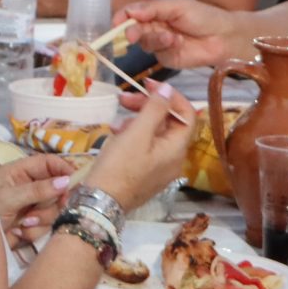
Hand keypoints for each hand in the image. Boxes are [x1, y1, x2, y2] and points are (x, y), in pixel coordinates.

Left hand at [0, 154, 75, 248]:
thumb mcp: (11, 197)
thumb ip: (39, 190)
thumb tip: (66, 182)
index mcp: (22, 171)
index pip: (49, 163)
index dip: (64, 169)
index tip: (75, 182)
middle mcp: (29, 186)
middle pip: (57, 190)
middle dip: (52, 202)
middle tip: (48, 208)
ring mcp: (31, 206)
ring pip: (53, 211)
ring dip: (41, 219)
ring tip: (23, 222)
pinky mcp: (30, 224)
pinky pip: (44, 227)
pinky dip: (33, 232)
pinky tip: (18, 232)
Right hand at [85, 82, 198, 207]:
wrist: (100, 203)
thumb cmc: (120, 166)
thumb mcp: (137, 133)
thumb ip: (155, 109)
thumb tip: (168, 89)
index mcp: (176, 149)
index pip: (187, 114)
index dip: (171, 96)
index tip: (148, 85)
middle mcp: (173, 159)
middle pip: (168, 123)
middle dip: (148, 106)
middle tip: (124, 98)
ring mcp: (159, 168)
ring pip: (154, 134)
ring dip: (137, 119)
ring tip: (116, 119)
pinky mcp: (144, 173)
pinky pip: (144, 147)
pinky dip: (132, 135)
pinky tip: (115, 133)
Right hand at [116, 0, 249, 70]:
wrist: (224, 36)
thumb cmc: (203, 16)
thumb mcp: (177, 6)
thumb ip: (152, 8)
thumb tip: (130, 12)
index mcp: (154, 12)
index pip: (131, 14)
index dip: (121, 18)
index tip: (116, 23)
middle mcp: (154, 28)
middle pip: (133, 31)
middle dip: (132, 33)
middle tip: (132, 35)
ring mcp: (160, 44)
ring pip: (145, 44)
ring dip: (155, 39)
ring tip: (172, 37)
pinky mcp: (167, 59)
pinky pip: (158, 55)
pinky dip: (166, 48)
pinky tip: (179, 43)